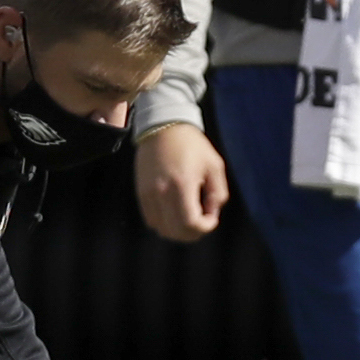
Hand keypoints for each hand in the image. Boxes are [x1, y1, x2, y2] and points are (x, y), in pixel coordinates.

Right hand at [132, 121, 226, 243]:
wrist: (164, 127)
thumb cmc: (193, 145)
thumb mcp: (215, 165)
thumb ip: (219, 193)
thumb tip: (211, 213)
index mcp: (182, 184)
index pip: (190, 224)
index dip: (205, 227)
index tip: (212, 216)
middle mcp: (162, 192)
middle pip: (175, 232)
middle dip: (193, 232)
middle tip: (203, 219)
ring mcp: (148, 193)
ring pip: (162, 229)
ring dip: (178, 228)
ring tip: (189, 212)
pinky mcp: (141, 192)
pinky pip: (152, 220)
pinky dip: (165, 222)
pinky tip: (175, 208)